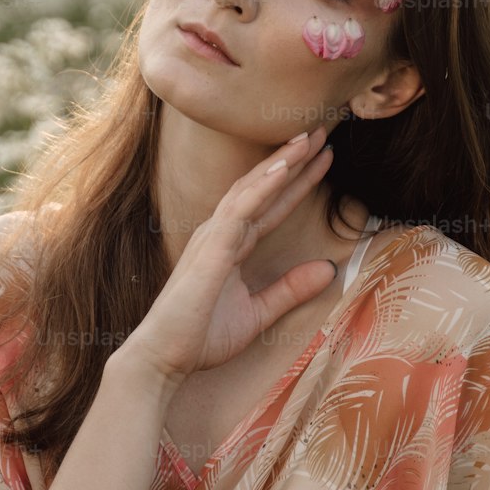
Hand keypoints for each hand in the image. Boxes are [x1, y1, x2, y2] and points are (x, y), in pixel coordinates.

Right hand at [123, 125, 337, 380]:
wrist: (162, 359)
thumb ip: (289, 290)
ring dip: (282, 162)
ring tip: (308, 138)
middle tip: (320, 130)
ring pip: (252, 189)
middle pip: (262, 187)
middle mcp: (220, 233)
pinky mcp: (210, 249)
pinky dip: (262, 187)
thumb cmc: (200, 337)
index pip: (270, 206)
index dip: (297, 182)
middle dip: (292, 159)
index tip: (322, 158)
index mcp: (229, 246)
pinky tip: (283, 168)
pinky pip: (239, 211)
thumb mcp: (258, 313)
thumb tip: (327, 269)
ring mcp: (213, 238)